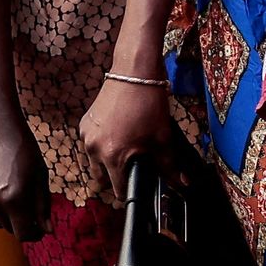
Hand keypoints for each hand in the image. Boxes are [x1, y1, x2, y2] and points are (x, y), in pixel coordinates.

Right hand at [0, 110, 50, 236]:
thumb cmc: (23, 149)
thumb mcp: (40, 177)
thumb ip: (43, 206)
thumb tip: (47, 230)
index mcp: (15, 200)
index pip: (24, 235)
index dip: (34, 234)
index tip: (40, 227)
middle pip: (10, 229)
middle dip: (22, 223)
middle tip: (30, 206)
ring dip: (7, 215)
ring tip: (14, 191)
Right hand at [81, 72, 173, 191]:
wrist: (133, 73)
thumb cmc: (149, 104)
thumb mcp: (162, 138)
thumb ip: (169, 166)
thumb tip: (182, 184)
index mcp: (113, 156)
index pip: (118, 190)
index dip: (131, 192)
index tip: (139, 185)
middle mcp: (94, 149)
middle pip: (102, 179)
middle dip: (116, 178)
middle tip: (133, 166)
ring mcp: (85, 136)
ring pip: (94, 162)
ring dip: (107, 162)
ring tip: (125, 148)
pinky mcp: (83, 124)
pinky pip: (90, 145)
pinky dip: (101, 145)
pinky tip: (116, 134)